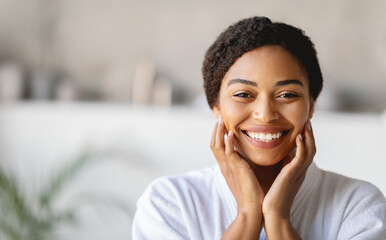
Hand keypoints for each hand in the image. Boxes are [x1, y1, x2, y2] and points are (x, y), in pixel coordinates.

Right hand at [210, 118, 263, 214]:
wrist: (251, 209)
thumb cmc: (251, 194)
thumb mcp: (244, 177)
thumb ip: (242, 166)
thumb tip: (246, 158)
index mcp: (226, 167)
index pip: (217, 148)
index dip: (217, 136)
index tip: (221, 125)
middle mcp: (224, 166)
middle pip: (213, 144)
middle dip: (215, 130)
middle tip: (218, 118)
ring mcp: (228, 167)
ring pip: (217, 145)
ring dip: (219, 132)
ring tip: (221, 120)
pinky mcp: (235, 169)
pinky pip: (228, 152)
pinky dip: (228, 141)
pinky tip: (231, 132)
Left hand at [262, 121, 315, 238]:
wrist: (272, 213)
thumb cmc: (272, 197)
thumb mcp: (279, 177)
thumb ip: (283, 167)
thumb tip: (283, 156)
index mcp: (297, 171)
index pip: (306, 151)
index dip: (307, 138)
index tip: (303, 126)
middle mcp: (300, 171)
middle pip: (311, 148)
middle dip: (311, 134)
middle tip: (308, 121)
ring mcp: (298, 173)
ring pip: (310, 151)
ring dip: (309, 137)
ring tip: (307, 124)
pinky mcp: (292, 175)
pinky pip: (301, 158)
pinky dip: (302, 146)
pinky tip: (299, 136)